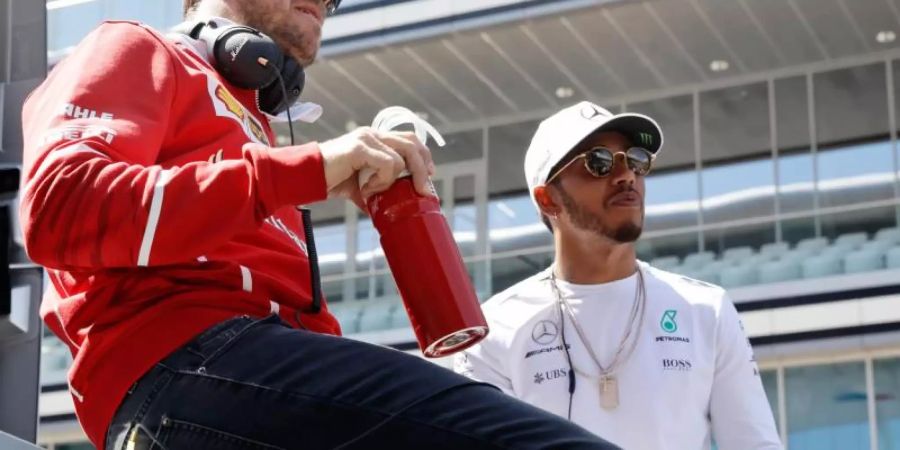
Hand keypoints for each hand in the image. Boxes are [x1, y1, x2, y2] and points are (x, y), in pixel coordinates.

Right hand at [319, 127, 435, 206]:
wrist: (306, 178)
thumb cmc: (330, 180)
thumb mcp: (359, 187)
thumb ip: (376, 192)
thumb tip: (390, 211)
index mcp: (375, 139)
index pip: (409, 139)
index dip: (424, 156)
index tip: (429, 176)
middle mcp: (373, 134)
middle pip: (412, 144)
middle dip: (423, 168)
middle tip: (422, 189)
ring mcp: (367, 139)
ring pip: (402, 157)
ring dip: (392, 181)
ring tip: (372, 191)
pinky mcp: (360, 148)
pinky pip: (387, 165)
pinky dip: (382, 181)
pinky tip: (365, 189)